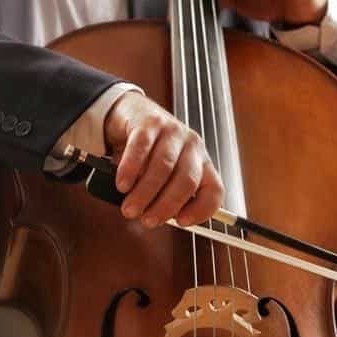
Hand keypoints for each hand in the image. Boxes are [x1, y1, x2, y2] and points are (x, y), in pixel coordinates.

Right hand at [103, 92, 223, 227]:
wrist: (133, 114)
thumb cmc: (151, 152)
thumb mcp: (166, 175)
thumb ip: (166, 195)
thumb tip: (155, 218)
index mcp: (202, 163)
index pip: (214, 190)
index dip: (201, 210)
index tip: (181, 223)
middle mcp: (193, 146)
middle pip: (187, 181)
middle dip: (166, 206)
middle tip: (147, 221)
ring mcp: (173, 132)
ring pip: (164, 167)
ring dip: (145, 193)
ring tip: (130, 208)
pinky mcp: (150, 122)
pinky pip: (141, 148)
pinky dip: (130, 170)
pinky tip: (123, 184)